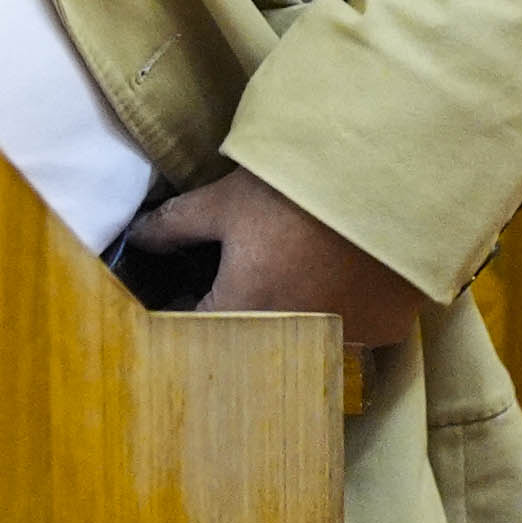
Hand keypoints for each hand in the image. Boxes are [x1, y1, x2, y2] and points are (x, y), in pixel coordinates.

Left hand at [121, 165, 428, 348]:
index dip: (185, 313)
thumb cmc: (292, 191)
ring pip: (304, 342)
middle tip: (243, 280)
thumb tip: (135, 239)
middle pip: (251, 344)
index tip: (187, 292)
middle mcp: (292, 342)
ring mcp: (344, 341)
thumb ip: (175, 226)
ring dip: (292, 322)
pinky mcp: (384, 332)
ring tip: (295, 277)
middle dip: (238, 321)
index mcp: (243, 313)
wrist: (386, 179)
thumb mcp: (224, 202)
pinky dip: (341, 313)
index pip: (196, 333)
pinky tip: (340, 281)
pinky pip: (353, 333)